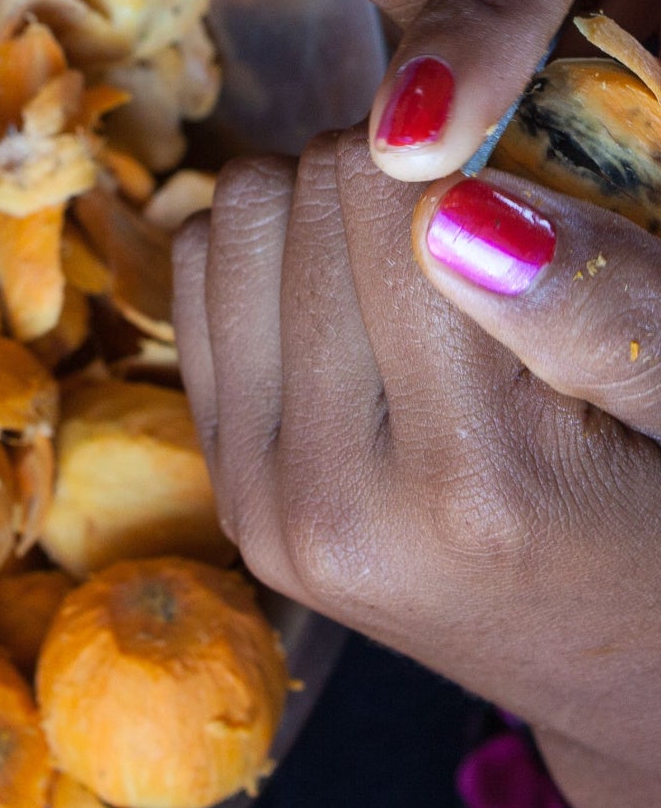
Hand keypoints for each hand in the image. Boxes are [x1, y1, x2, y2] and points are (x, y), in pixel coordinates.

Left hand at [173, 136, 660, 807]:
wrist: (614, 658)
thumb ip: (602, 306)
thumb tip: (455, 203)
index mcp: (473, 484)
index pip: (391, 199)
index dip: (453, 150)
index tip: (507, 177)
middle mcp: (334, 506)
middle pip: (292, 197)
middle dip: (380, 177)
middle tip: (465, 227)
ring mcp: (260, 509)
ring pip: (229, 225)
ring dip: (311, 210)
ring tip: (409, 266)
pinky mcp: (225, 497)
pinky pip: (193, 285)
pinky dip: (266, 259)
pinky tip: (350, 303)